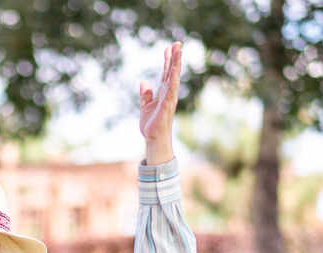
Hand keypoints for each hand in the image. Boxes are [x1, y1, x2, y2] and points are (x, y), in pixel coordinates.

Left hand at [139, 42, 181, 164]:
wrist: (153, 138)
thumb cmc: (151, 124)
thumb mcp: (145, 106)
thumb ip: (145, 94)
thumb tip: (144, 82)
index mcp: (163, 92)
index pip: (166, 73)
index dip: (167, 60)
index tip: (168, 48)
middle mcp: (169, 93)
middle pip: (172, 71)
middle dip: (175, 57)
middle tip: (177, 43)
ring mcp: (169, 98)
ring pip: (174, 77)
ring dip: (176, 64)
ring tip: (179, 51)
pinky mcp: (167, 105)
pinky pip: (171, 89)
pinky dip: (173, 79)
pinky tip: (174, 70)